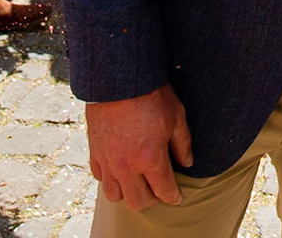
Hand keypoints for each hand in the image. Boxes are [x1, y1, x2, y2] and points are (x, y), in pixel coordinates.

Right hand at [86, 85, 192, 210]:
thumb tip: (187, 163)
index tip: (177, 197)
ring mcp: (108, 161)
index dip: (173, 197)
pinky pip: (101, 178)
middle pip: (139, 202)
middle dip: (152, 199)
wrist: (118, 79)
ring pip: (115, 196)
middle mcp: (127, 166)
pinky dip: (111, 179)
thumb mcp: (176, 116)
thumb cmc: (152, 95)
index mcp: (150, 158)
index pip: (164, 191)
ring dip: (129, 192)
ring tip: (138, 181)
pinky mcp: (95, 153)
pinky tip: (120, 168)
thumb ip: (183, 144)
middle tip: (159, 189)